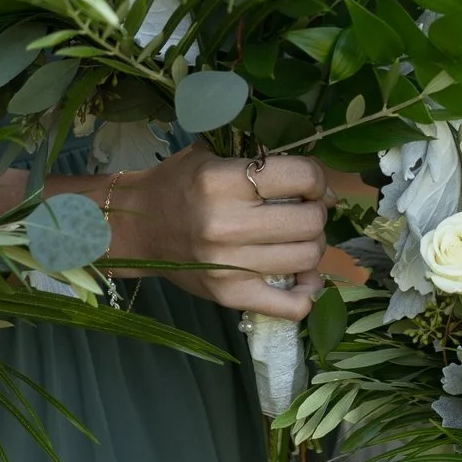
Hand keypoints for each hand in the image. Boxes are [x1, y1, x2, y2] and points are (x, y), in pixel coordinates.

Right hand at [110, 143, 326, 317]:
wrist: (138, 228)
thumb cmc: (178, 185)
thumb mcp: (212, 156)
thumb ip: (262, 162)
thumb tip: (324, 189)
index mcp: (222, 181)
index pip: (301, 177)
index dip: (316, 179)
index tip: (308, 185)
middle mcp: (227, 224)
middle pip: (310, 221)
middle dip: (316, 212)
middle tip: (302, 211)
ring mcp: (228, 266)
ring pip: (307, 257)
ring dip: (312, 246)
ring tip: (295, 238)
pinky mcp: (229, 296)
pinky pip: (290, 306)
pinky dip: (307, 293)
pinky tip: (303, 278)